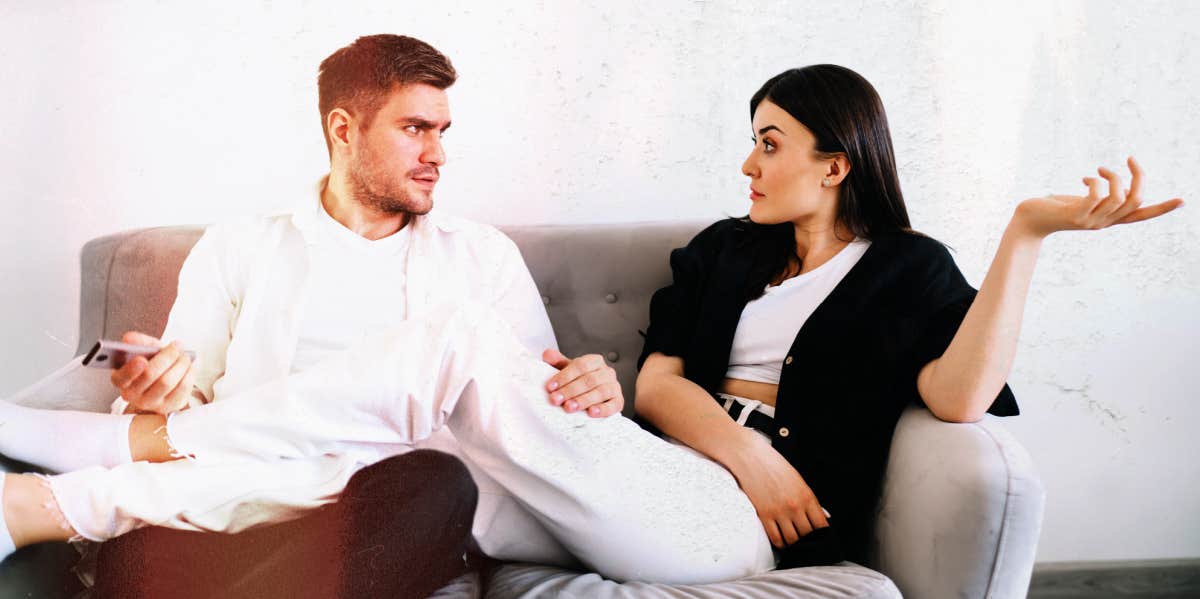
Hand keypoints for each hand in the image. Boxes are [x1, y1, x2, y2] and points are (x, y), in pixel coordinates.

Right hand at [110, 331, 195, 414]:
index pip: (122, 377)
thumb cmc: (151, 364)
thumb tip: (129, 338)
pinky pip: (182, 389)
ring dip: (179, 365)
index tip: (142, 359)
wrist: (163, 380)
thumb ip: (138, 342)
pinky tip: (189, 367)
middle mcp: (132, 394)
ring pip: (167, 382)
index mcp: (121, 378)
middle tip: (176, 346)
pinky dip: (188, 374)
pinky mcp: (168, 407)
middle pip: (149, 375)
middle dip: (166, 357)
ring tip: (184, 356)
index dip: (131, 369)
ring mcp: (150, 402)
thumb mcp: (144, 350)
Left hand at [542, 349, 623, 417]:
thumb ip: (558, 362)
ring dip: (584, 400)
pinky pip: (614, 405)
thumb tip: (547, 354)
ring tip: (569, 407)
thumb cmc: (581, 380)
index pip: (580, 365)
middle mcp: (607, 372)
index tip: (550, 387)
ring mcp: (615, 386)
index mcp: (595, 361)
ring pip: (601, 392)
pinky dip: (603, 409)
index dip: (564, 376)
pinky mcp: (619, 401)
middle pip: (589, 380)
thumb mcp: (570, 370)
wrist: (598, 394)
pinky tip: (591, 413)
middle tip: (556, 400)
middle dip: (570, 390)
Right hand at [730, 431, 829, 547]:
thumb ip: (810, 500)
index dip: (821, 535)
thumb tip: (823, 515)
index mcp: (807, 496)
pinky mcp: (764, 515)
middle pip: (808, 535)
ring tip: (791, 539)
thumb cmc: (773, 465)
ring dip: (793, 543)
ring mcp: (779, 511)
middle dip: (807, 540)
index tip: (818, 537)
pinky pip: (776, 538)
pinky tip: (780, 538)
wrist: (750, 456)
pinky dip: (779, 543)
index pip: (821, 525)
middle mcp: (795, 506)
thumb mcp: (797, 480)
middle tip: (803, 539)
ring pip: (792, 540)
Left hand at [1012, 156, 1182, 238]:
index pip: (1142, 214)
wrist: (1029, 222)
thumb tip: (1112, 180)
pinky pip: (1097, 194)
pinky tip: (1085, 178)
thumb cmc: (1055, 208)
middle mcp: (1104, 223)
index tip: (1183, 201)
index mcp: (1110, 219)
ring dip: (1112, 175)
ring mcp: (1091, 221)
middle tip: (1130, 159)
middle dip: (1139, 176)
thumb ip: (1101, 193)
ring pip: (1118, 195)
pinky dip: (1096, 181)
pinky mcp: (1076, 215)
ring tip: (1099, 170)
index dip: (1162, 208)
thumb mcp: (1083, 200)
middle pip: (1136, 199)